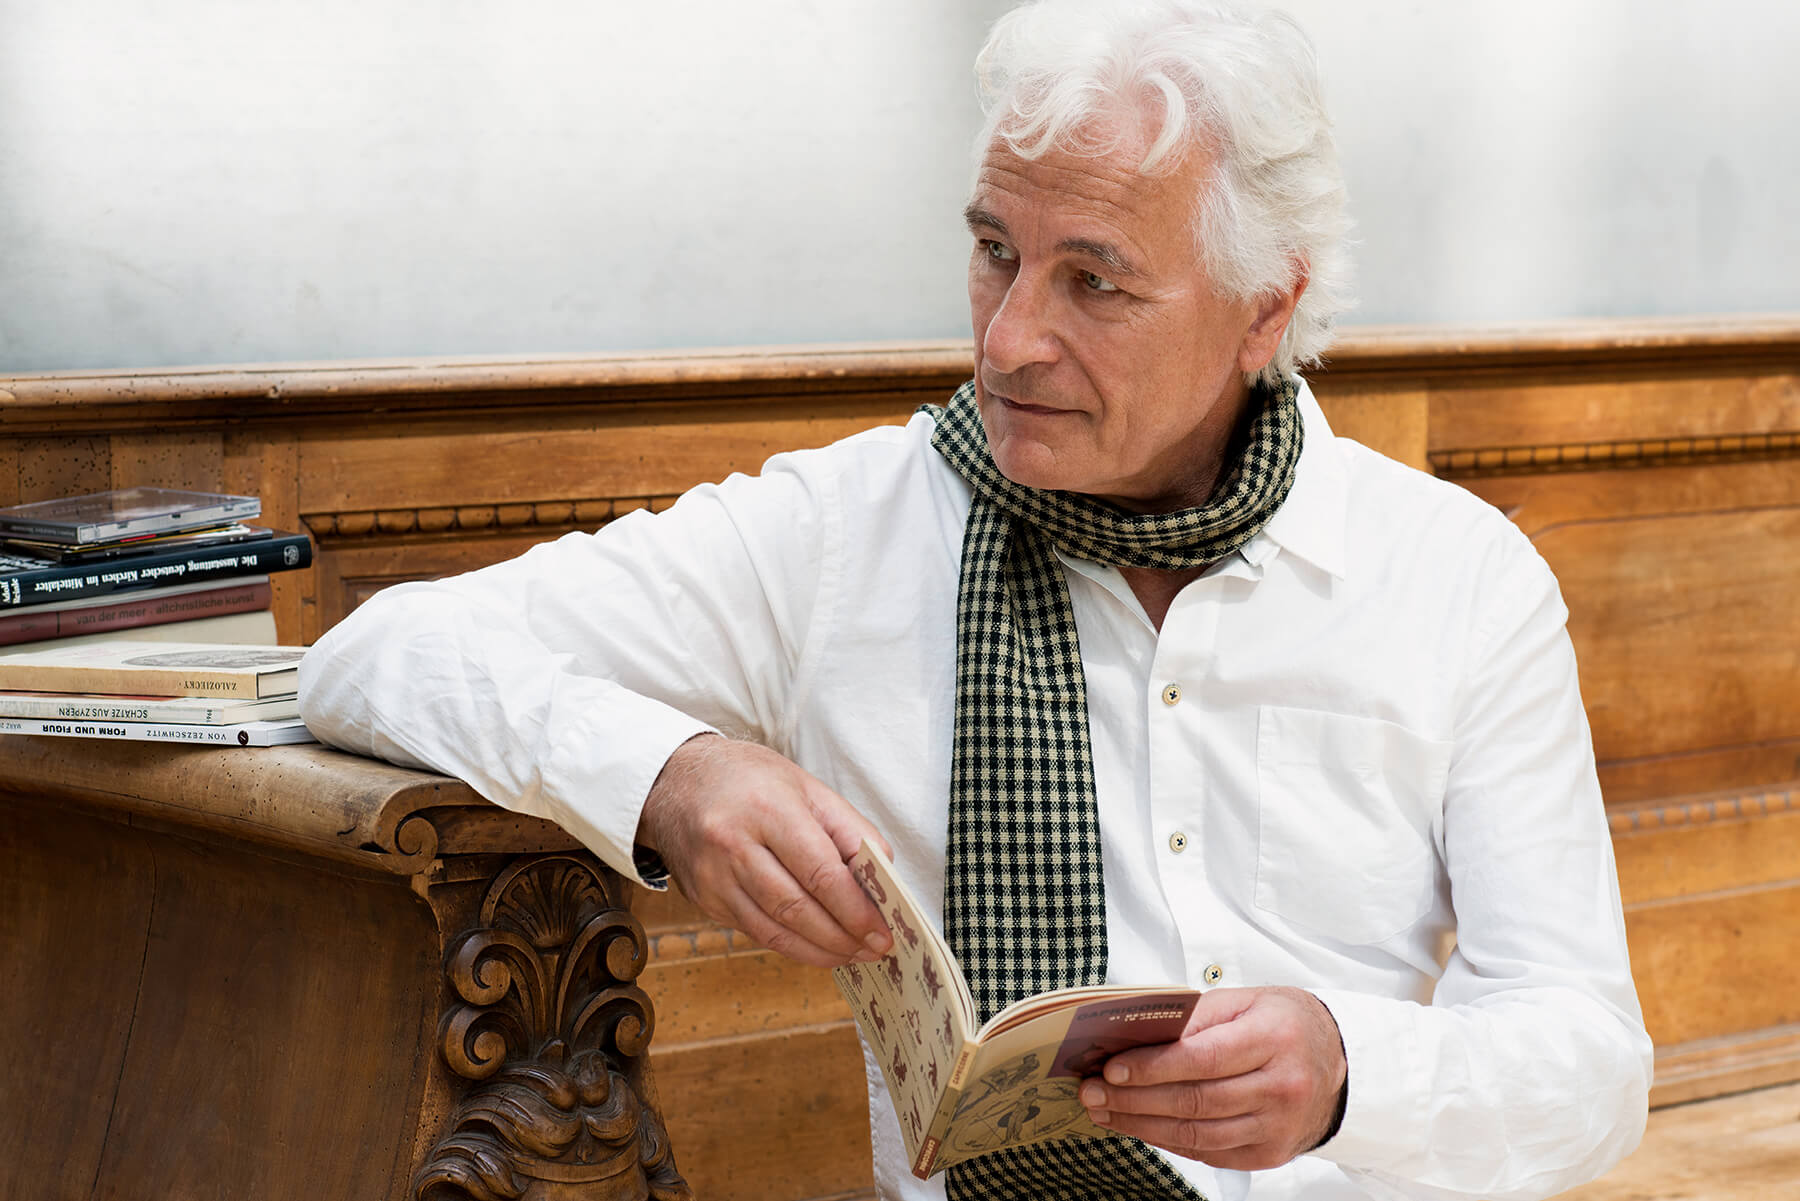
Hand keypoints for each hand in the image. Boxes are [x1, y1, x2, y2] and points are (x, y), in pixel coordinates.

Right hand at [636, 733, 893, 967]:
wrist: (674, 781)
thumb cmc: (748, 779)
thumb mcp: (805, 786)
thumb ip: (849, 829)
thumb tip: (883, 877)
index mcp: (767, 808)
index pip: (820, 873)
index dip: (855, 910)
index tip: (882, 931)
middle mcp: (733, 844)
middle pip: (797, 908)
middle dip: (842, 937)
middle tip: (874, 950)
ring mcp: (713, 876)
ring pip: (774, 930)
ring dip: (819, 950)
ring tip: (851, 954)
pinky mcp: (704, 899)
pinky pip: (755, 931)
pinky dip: (791, 944)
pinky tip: (816, 947)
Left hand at [1078, 986, 1346, 1170]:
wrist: (1336, 1061)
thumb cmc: (1283, 1023)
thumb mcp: (1244, 1000)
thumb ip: (1193, 1015)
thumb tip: (1134, 1033)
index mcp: (1275, 1037)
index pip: (1203, 1058)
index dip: (1152, 1067)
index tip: (1110, 1068)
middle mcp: (1282, 1086)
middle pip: (1195, 1101)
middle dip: (1134, 1099)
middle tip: (1092, 1092)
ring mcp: (1277, 1126)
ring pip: (1198, 1134)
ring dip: (1142, 1125)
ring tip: (1104, 1111)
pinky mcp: (1270, 1154)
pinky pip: (1209, 1153)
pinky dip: (1168, 1141)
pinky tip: (1139, 1126)